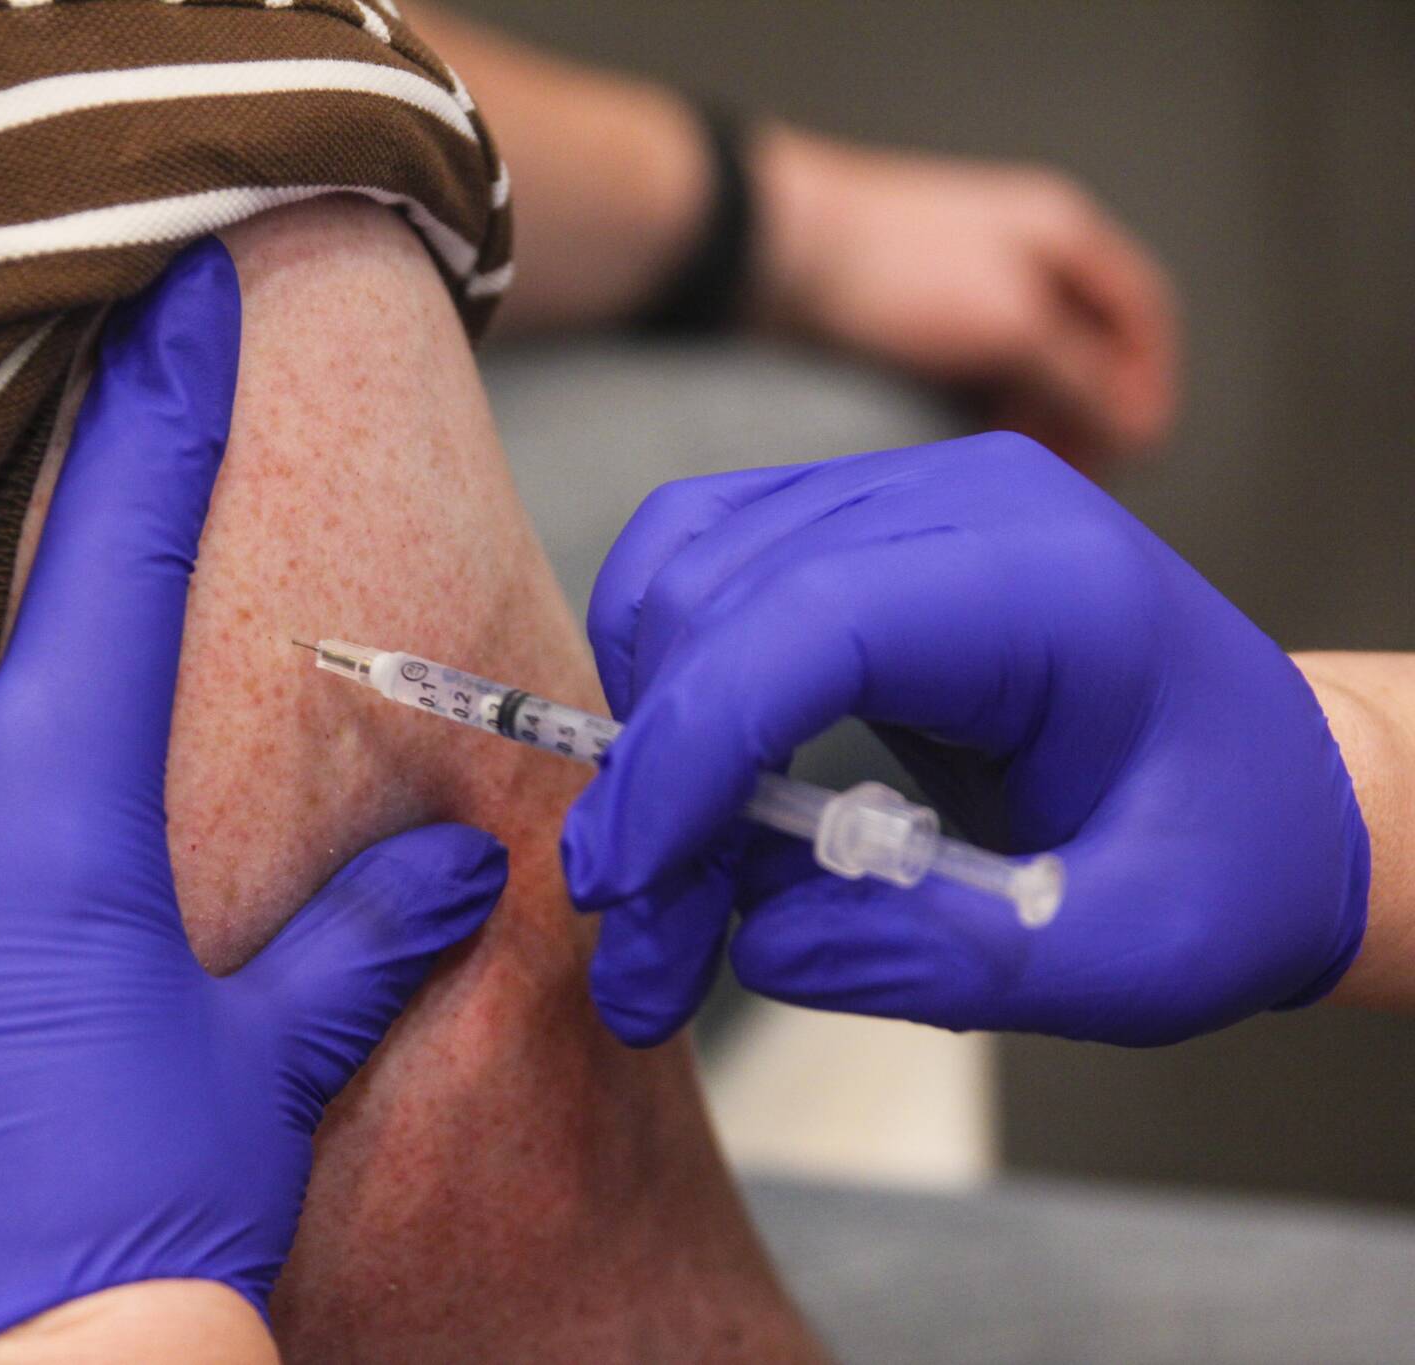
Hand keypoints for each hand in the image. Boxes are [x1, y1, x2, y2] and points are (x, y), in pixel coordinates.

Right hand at [562, 433, 1366, 1047]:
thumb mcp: (1134, 957)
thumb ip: (945, 958)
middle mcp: (966, 501)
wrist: (1282, 792)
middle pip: (724, 596)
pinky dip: (665, 674)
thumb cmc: (1234, 863)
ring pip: (685, 567)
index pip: (817, 621)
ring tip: (676, 874)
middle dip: (653, 780)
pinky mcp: (858, 520)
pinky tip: (698, 775)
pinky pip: (701, 561)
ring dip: (647, 728)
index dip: (694, 748)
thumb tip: (756, 943)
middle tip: (649, 947)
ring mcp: (903, 492)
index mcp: (1055, 587)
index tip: (630, 883)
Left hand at [753, 126, 1178, 467]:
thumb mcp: (1011, 327)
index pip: (1142, 316)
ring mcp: (962, 284)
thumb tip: (1141, 430)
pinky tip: (966, 453)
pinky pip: (968, 375)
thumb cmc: (891, 274)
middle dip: (1088, 413)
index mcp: (1063, 234)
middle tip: (1073, 479)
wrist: (764, 251)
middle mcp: (1020, 253)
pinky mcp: (907, 320)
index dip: (1148, 387)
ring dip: (1033, 420)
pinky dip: (982, 414)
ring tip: (1019, 477)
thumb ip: (1082, 379)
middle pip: (1085, 345)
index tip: (1134, 456)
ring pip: (1025, 365)